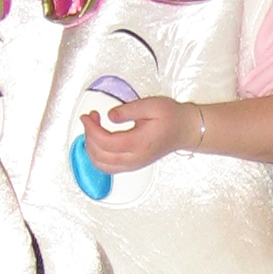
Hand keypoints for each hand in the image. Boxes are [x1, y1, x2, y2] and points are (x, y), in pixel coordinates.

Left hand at [79, 94, 197, 171]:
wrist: (185, 130)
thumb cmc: (171, 117)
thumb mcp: (151, 105)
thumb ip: (129, 110)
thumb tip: (110, 116)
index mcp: (140, 143)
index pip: (106, 142)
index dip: (91, 129)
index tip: (87, 116)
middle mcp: (135, 158)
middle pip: (100, 156)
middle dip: (89, 136)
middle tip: (90, 119)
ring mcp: (133, 164)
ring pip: (102, 165)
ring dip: (91, 148)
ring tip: (93, 129)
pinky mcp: (132, 165)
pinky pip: (108, 167)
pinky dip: (97, 156)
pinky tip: (98, 141)